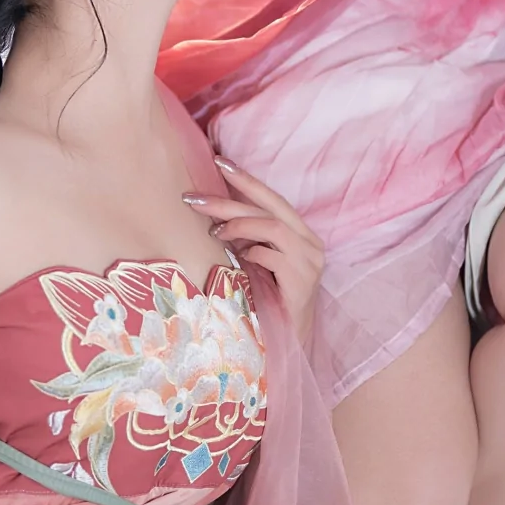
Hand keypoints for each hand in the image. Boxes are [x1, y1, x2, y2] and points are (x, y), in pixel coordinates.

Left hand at [184, 159, 325, 341]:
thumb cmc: (267, 302)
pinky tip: (237, 258)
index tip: (218, 161)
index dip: (246, 179)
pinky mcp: (303, 279)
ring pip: (272, 226)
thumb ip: (245, 239)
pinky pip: (272, 255)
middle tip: (193, 198)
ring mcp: (310, 261)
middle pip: (269, 208)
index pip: (272, 198)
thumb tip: (214, 216)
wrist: (287, 342)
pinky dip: (251, 252)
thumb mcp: (254, 264)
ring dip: (239, 224)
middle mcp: (310, 243)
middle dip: (228, 199)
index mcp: (300, 234)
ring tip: (214, 231)